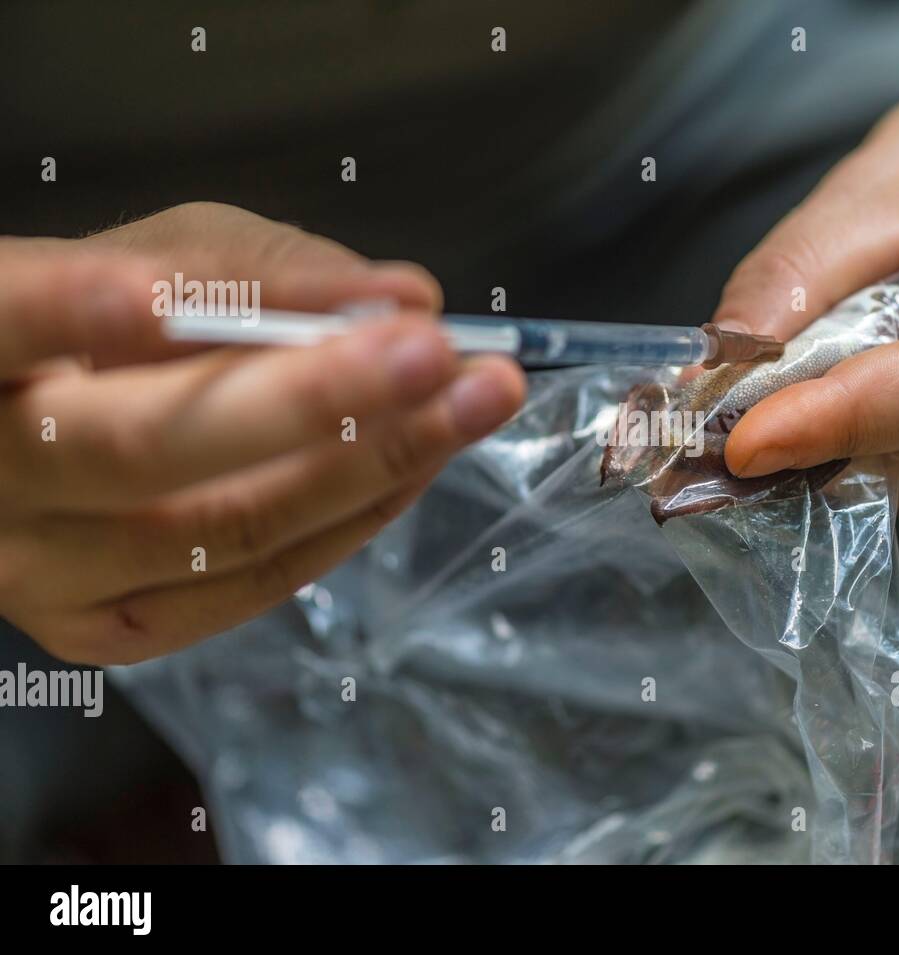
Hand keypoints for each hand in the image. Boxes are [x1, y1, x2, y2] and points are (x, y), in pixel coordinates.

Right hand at [0, 202, 524, 662]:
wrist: (29, 444)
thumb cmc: (96, 325)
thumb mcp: (151, 257)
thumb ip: (257, 270)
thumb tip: (404, 299)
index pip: (3, 320)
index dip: (74, 311)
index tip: (157, 294)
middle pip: (143, 449)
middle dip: (312, 396)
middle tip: (432, 350)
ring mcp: (42, 573)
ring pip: (221, 530)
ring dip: (370, 460)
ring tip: (469, 400)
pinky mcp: (104, 630)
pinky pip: (250, 583)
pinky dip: (350, 517)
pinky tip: (419, 461)